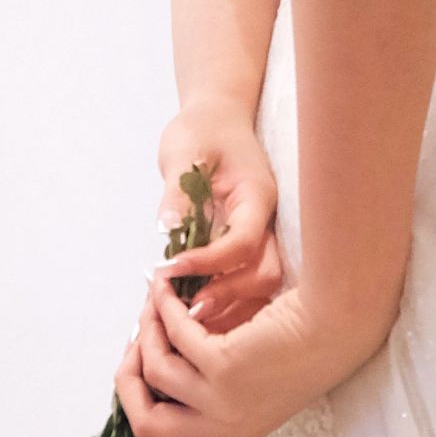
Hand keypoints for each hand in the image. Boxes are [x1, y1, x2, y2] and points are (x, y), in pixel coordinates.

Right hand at [82, 274, 397, 436]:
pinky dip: (162, 311)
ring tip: (153, 306)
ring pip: (153, 373)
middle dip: (126, 383)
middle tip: (131, 346)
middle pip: (146, 426)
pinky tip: (164, 290)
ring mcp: (223, 401)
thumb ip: (207, 391)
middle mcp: (225, 428)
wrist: (336, 324)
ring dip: (145, 333)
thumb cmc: (300, 345)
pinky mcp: (223, 367)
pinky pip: (172, 338)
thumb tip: (150, 371)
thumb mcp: (253, 383)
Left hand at [155, 101, 283, 332]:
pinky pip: (245, 285)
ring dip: (227, 305)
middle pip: (264, 274)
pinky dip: (224, 302)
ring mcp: (261, 237)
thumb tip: (168, 229)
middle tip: (185, 308)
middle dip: (227, 294)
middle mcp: (266, 222)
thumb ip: (178, 192)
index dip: (209, 261)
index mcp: (257, 197)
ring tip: (187, 318)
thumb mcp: (183, 150)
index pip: (243, 242)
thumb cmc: (202, 129)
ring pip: (260, 287)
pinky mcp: (248, 248)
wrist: (217, 118)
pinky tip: (194, 309)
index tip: (172, 268)